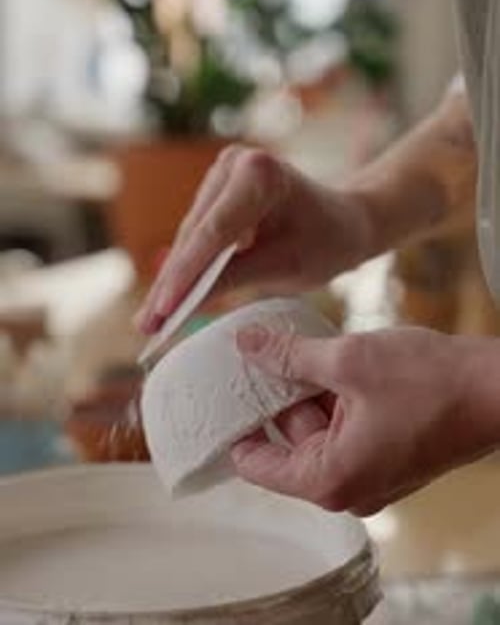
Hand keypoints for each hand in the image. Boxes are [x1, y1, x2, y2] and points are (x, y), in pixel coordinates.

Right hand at [137, 146, 371, 334]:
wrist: (346, 218)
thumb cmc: (327, 241)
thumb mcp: (285, 267)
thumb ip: (233, 280)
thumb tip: (181, 304)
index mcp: (262, 175)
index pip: (215, 232)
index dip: (184, 275)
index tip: (162, 311)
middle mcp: (236, 162)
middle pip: (196, 233)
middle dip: (171, 282)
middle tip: (147, 326)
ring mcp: (223, 171)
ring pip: (191, 234)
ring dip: (172, 277)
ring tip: (150, 321)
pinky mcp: (217, 186)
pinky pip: (197, 232)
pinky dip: (186, 265)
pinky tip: (167, 299)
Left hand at [232, 325, 499, 515]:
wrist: (497, 389)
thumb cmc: (429, 382)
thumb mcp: (347, 360)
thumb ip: (289, 356)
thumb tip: (245, 345)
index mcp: (329, 479)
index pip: (255, 464)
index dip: (231, 427)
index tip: (214, 394)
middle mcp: (347, 488)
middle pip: (286, 443)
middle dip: (272, 397)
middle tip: (251, 353)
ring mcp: (370, 473)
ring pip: (316, 431)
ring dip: (304, 391)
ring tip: (290, 347)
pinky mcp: (387, 455)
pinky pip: (344, 429)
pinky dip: (331, 397)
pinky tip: (325, 358)